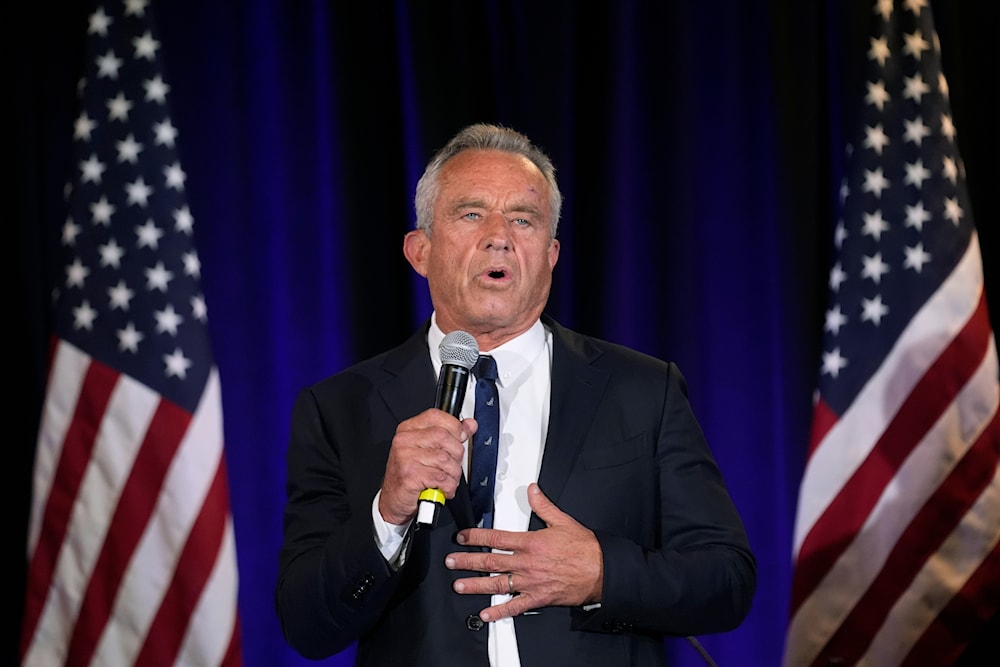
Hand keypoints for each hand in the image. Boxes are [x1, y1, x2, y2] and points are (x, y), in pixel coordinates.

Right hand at [378, 409, 475, 524]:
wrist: (393, 501)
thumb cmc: (410, 475)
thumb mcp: (428, 450)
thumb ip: (450, 435)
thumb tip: (470, 424)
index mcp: (408, 429)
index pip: (436, 416)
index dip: (455, 426)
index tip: (461, 437)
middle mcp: (404, 440)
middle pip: (444, 437)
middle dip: (456, 455)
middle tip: (451, 466)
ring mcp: (405, 457)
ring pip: (445, 459)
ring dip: (453, 474)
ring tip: (446, 479)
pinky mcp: (409, 475)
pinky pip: (441, 477)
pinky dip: (448, 486)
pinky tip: (442, 488)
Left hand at [444, 483, 603, 621]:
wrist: (601, 571)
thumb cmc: (584, 548)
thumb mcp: (563, 521)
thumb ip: (544, 506)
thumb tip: (532, 490)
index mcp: (531, 542)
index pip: (497, 537)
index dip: (476, 536)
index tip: (463, 537)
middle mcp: (527, 563)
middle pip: (491, 561)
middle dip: (468, 561)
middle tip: (451, 561)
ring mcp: (531, 582)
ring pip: (497, 583)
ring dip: (476, 585)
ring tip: (459, 585)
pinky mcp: (538, 598)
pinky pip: (515, 606)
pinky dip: (499, 611)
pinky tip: (486, 613)